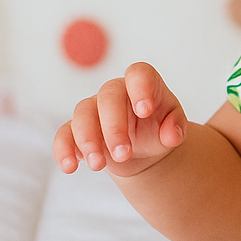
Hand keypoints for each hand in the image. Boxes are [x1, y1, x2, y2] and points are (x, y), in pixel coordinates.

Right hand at [54, 62, 187, 177]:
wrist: (144, 149)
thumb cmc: (159, 128)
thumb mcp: (174, 127)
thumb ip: (176, 128)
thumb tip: (171, 136)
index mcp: (142, 85)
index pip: (138, 73)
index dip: (140, 87)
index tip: (145, 111)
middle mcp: (115, 92)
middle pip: (108, 97)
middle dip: (113, 126)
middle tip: (123, 154)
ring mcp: (93, 109)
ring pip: (82, 113)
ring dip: (88, 140)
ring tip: (99, 166)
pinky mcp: (76, 129)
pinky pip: (64, 133)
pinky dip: (64, 149)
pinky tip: (70, 167)